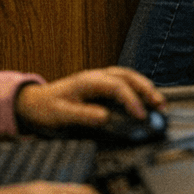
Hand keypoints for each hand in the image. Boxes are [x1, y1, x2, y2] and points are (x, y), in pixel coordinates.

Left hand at [15, 67, 164, 132]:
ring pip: (127, 76)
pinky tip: (145, 97)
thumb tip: (105, 118)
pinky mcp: (100, 85)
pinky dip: (137, 87)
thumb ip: (84, 115)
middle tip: (160, 104)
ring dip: (144, 86)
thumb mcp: (61, 114)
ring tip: (159, 101)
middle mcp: (95, 76)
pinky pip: (123, 81)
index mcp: (87, 81)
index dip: (131, 100)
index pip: (116, 86)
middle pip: (127, 76)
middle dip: (146, 88)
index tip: (141, 115)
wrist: (34, 102)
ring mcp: (98, 78)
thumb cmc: (47, 108)